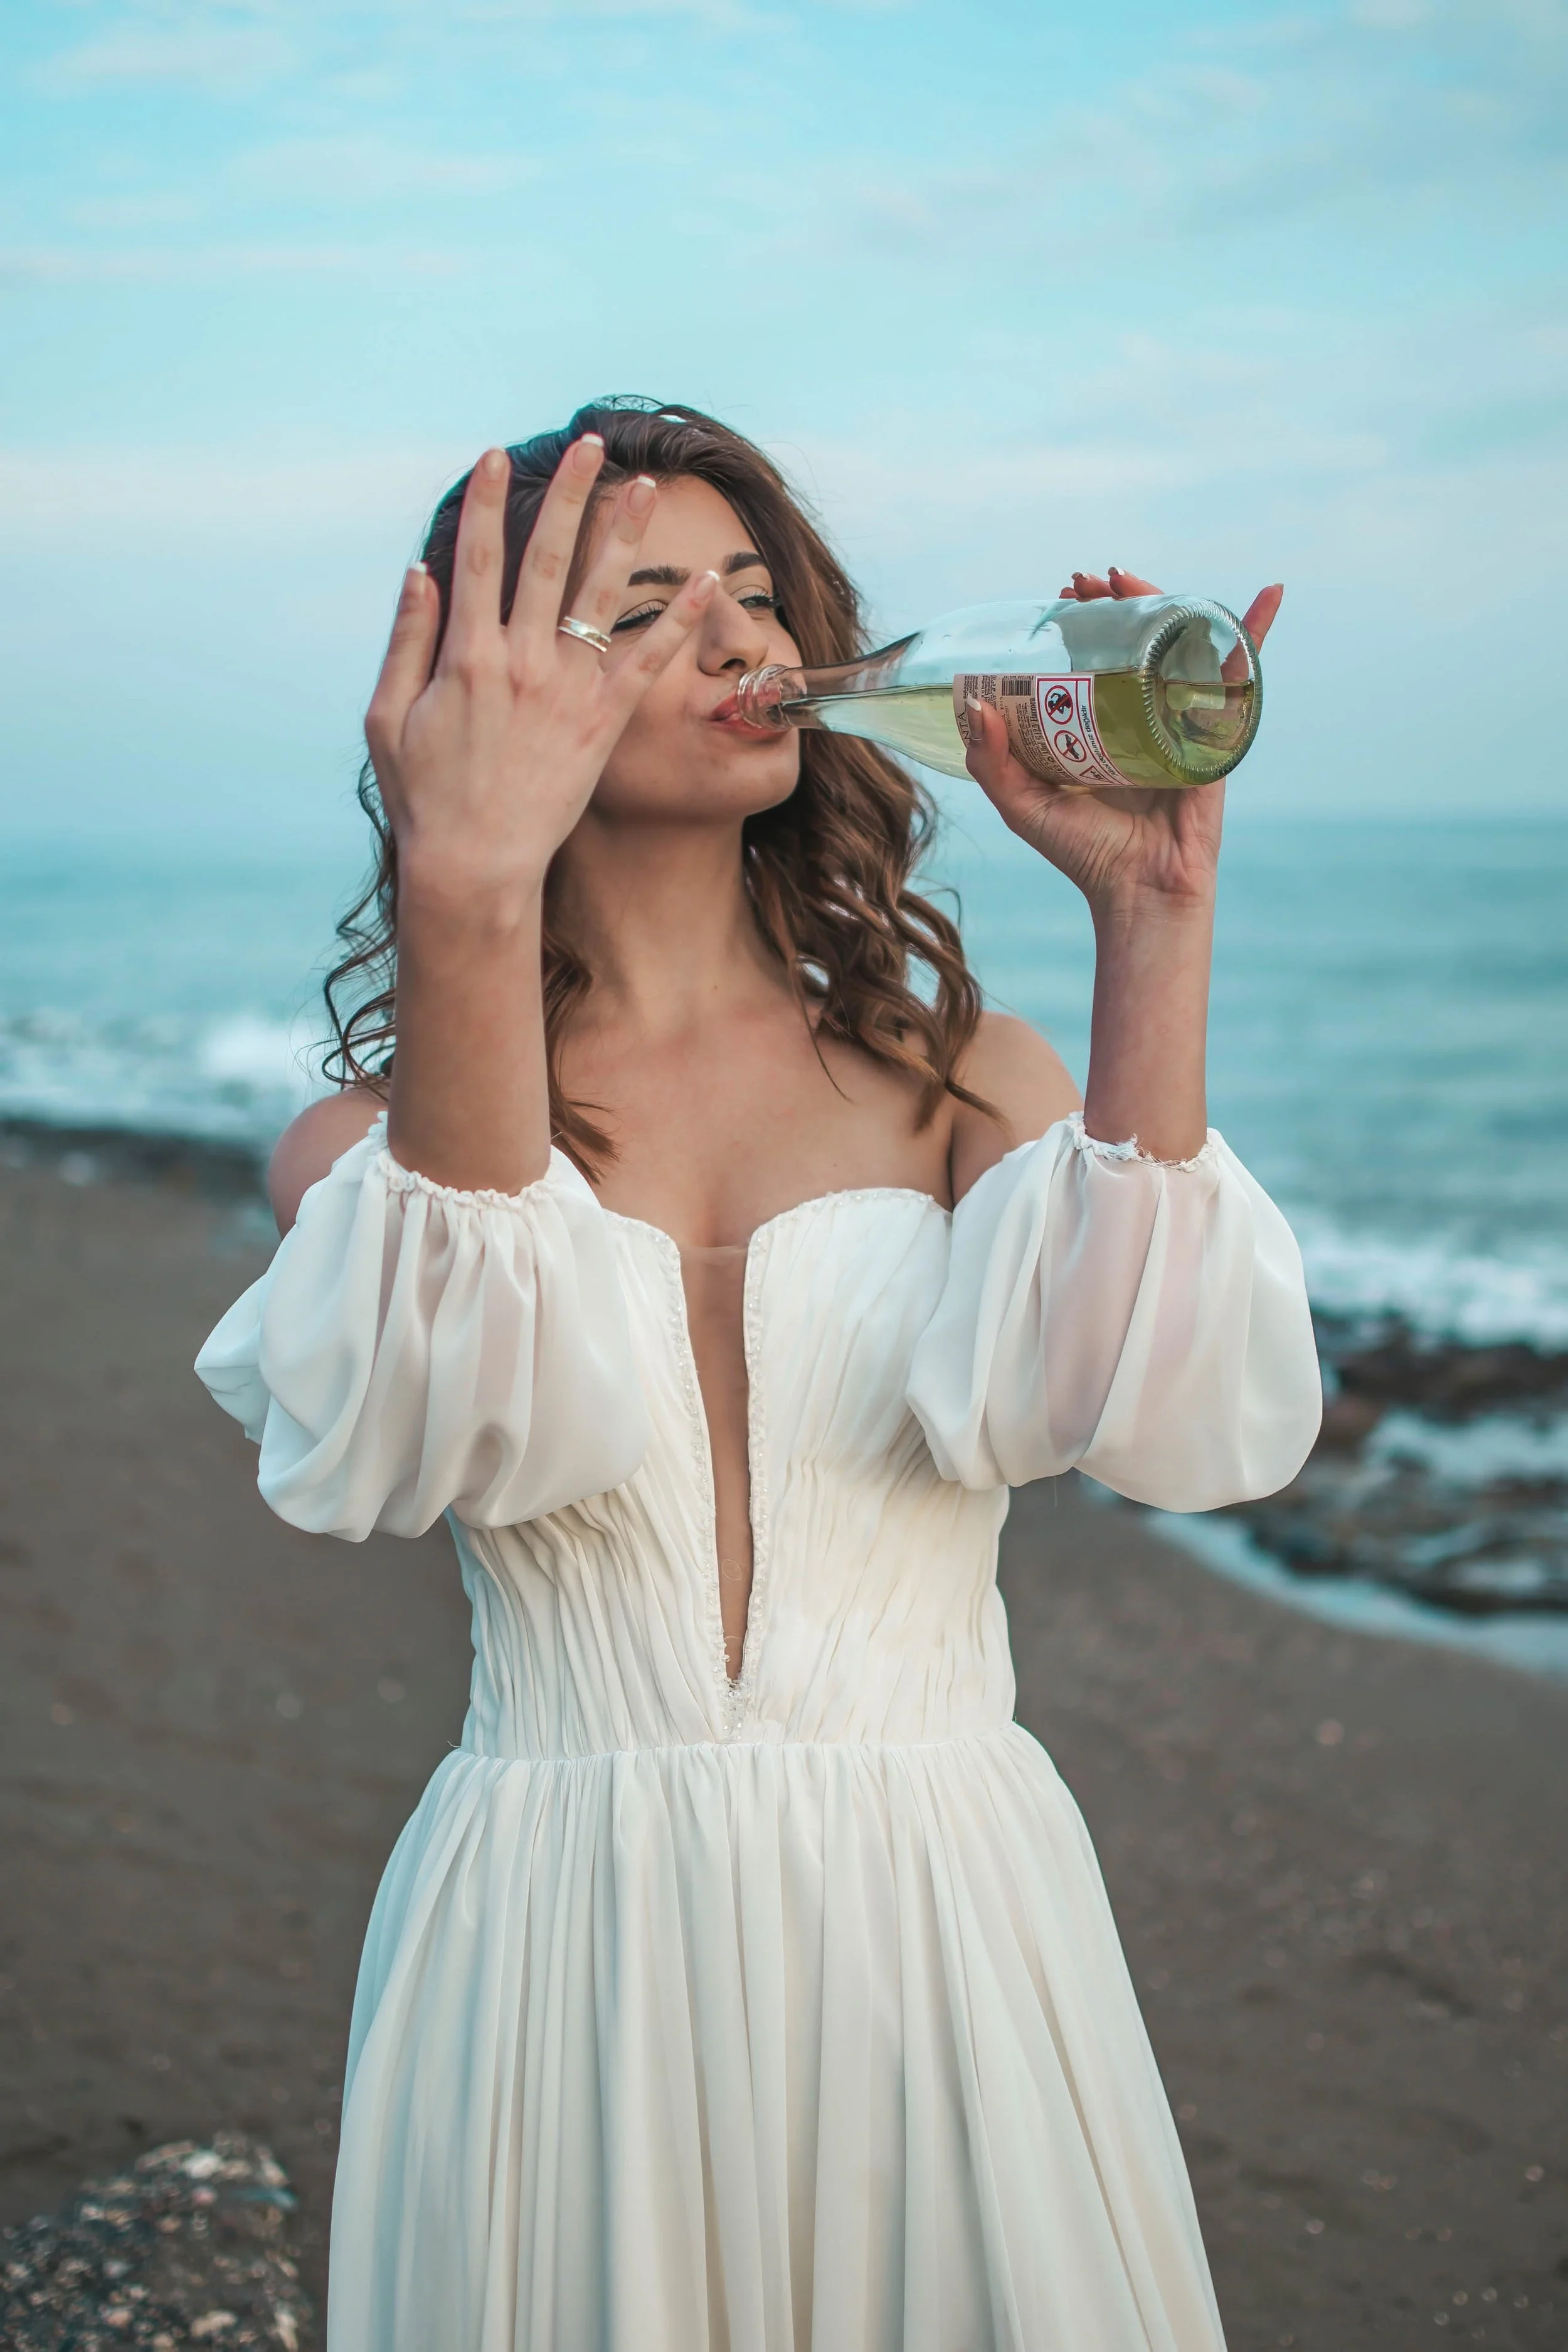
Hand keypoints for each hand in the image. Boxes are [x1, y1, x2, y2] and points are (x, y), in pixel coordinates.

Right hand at [364, 437, 717, 909]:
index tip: (499, 456)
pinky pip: (648, 662)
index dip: (489, 502)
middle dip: (569, 495)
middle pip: (547, 558)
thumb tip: (420, 571)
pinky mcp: (602, 725)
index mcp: (464, 654)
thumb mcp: (386, 717)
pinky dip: (679, 620)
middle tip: (591, 445)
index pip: (479, 558)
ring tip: (646, 488)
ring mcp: (565, 691)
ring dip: (624, 535)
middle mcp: (520, 661)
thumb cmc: (423, 798)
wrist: (473, 867)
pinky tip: (704, 582)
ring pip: (601, 596)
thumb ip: (405, 640)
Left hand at [963, 567, 1282, 912]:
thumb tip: (976, 704)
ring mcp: (1181, 717)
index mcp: (1099, 725)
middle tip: (1087, 581)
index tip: (1061, 597)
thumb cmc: (1084, 853)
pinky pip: (1241, 675)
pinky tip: (1270, 595)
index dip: (1080, 621)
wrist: (1139, 891)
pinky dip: (1256, 631)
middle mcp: (1141, 714)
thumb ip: (992, 761)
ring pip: (1180, 643)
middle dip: (1115, 600)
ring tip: (1126, 575)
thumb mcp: (1022, 805)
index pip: (1093, 655)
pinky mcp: (1216, 730)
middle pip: (1137, 639)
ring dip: (1164, 599)